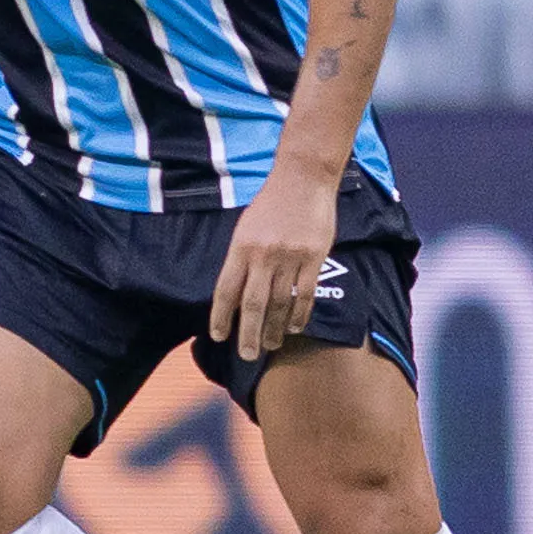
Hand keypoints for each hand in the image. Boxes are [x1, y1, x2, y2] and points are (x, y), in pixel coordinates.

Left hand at [209, 165, 339, 361]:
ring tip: (270, 345)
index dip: (221, 316)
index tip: (219, 336)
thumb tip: (236, 294)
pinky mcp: (314, 258)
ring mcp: (290, 258)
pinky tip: (294, 327)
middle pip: (253, 304)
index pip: (227, 290)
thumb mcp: (245, 227)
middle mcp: (263, 255)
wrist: (303, 179)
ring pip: (279, 303)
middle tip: (247, 354)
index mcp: (241, 247)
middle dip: (248, 333)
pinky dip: (299, 314)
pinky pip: (305, 294)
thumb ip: (241, 259)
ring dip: (274, 329)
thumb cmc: (271, 204)